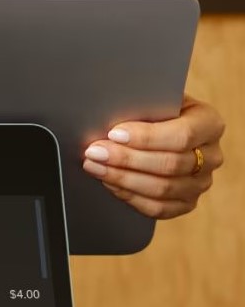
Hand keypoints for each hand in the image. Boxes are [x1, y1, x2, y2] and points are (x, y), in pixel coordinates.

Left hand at [84, 96, 223, 218]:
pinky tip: (109, 183)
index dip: (146, 137)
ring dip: (122, 178)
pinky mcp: (187, 202)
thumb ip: (141, 106)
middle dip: (126, 159)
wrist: (160, 125)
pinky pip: (159, 208)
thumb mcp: (153, 97)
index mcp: (209, 123)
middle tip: (95, 152)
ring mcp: (201, 182)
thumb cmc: (154, 108)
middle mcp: (211, 155)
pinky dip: (130, 196)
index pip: (182, 135)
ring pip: (163, 189)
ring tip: (95, 166)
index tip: (114, 133)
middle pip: (170, 164)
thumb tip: (111, 121)